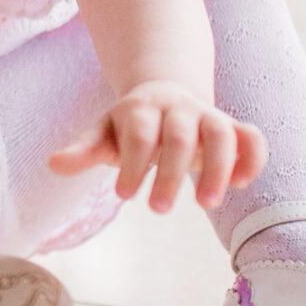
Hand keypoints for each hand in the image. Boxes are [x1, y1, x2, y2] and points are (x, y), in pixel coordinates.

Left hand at [47, 80, 266, 212]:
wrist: (166, 96)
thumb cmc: (130, 127)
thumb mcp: (104, 135)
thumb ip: (83, 150)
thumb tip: (53, 164)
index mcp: (141, 108)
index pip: (139, 134)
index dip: (133, 163)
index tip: (124, 195)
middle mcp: (178, 109)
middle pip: (180, 137)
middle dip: (171, 173)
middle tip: (157, 210)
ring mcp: (208, 117)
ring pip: (222, 134)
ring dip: (217, 169)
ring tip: (206, 206)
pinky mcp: (233, 128)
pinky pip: (252, 137)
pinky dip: (252, 158)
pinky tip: (240, 184)